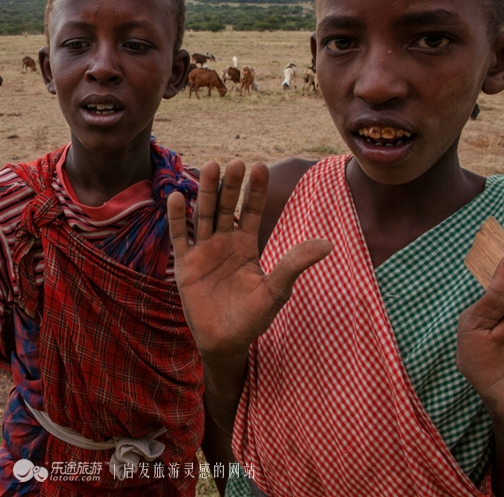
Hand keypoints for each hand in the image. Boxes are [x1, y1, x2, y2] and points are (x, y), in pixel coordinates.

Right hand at [168, 159, 330, 362]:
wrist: (225, 341)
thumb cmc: (253, 317)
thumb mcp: (276, 290)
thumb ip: (294, 264)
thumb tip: (327, 243)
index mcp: (246, 244)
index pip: (252, 211)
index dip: (255, 191)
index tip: (260, 167)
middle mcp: (224, 242)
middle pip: (226, 207)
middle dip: (229, 185)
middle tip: (234, 162)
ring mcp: (203, 251)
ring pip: (203, 215)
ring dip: (205, 192)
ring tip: (209, 167)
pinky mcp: (184, 264)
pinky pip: (180, 237)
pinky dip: (177, 218)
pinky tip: (177, 196)